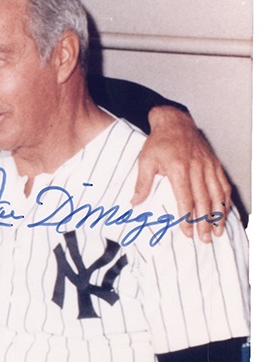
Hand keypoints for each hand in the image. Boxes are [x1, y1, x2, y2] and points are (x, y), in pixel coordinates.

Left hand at [132, 106, 230, 242]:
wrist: (175, 122)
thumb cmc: (158, 142)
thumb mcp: (145, 161)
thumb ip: (142, 183)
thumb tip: (135, 203)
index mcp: (179, 169)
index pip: (185, 198)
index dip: (187, 217)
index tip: (187, 233)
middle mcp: (197, 168)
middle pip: (204, 200)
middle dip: (205, 222)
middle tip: (205, 239)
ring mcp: (208, 166)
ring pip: (217, 194)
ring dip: (219, 215)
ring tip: (218, 231)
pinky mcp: (214, 164)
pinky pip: (224, 184)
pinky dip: (225, 200)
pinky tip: (225, 212)